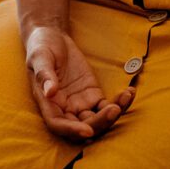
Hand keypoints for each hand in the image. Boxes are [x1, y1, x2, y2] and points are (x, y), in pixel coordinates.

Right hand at [22, 23, 134, 141]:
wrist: (53, 37)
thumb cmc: (41, 48)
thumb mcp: (39, 57)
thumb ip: (44, 74)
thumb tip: (50, 92)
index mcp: (48, 103)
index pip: (58, 124)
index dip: (72, 130)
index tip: (87, 130)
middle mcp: (64, 108)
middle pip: (83, 126)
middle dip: (99, 122)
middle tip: (113, 109)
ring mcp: (80, 103)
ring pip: (98, 119)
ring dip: (113, 114)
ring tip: (125, 96)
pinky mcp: (93, 95)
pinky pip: (107, 105)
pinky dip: (120, 103)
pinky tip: (129, 92)